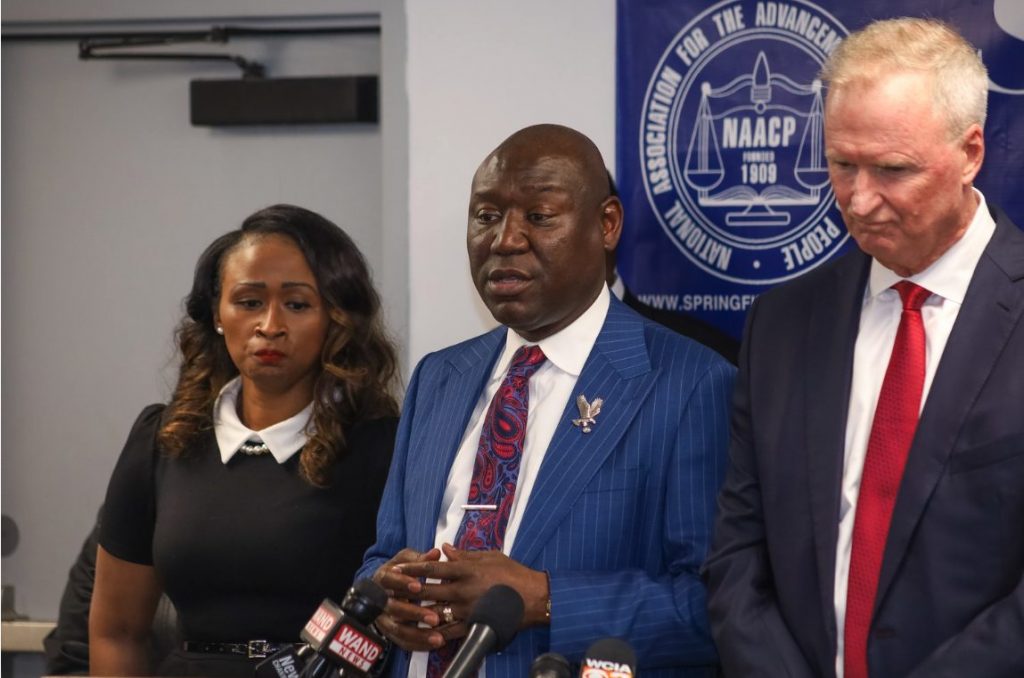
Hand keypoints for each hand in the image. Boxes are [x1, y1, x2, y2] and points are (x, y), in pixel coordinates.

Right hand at [371, 548, 446, 651]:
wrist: (381, 589)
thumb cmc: (398, 572)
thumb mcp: (405, 560)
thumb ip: (419, 558)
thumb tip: (435, 553)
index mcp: (383, 578)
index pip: (389, 580)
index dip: (402, 583)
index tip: (418, 586)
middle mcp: (381, 600)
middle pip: (394, 609)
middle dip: (414, 613)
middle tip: (434, 617)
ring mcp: (384, 618)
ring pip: (398, 629)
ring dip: (418, 634)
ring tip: (438, 637)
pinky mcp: (390, 633)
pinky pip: (403, 642)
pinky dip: (418, 644)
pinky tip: (434, 644)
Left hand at [397, 544, 549, 629]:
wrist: (534, 596)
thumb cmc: (513, 573)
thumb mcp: (490, 556)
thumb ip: (465, 554)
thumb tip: (444, 548)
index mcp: (467, 569)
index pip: (433, 567)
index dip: (414, 567)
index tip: (399, 568)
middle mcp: (464, 589)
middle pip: (429, 590)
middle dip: (409, 590)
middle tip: (392, 589)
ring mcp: (468, 608)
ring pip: (435, 611)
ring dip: (418, 611)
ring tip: (402, 611)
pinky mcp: (474, 624)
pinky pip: (450, 630)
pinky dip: (435, 630)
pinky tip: (424, 630)